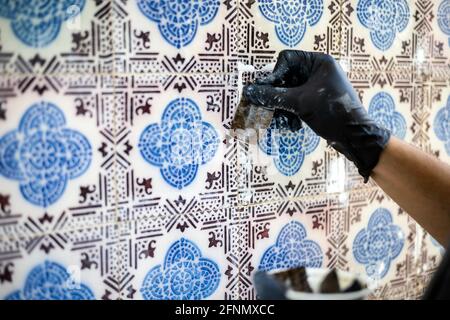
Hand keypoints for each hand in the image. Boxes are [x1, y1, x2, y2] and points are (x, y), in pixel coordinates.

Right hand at [243, 50, 390, 180]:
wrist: (354, 136)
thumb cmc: (331, 112)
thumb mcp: (299, 102)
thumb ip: (273, 96)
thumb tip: (250, 92)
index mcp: (318, 62)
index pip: (286, 59)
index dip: (275, 74)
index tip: (268, 91)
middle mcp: (317, 71)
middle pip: (285, 77)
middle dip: (277, 95)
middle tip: (268, 108)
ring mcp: (317, 86)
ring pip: (288, 92)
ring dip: (283, 108)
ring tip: (282, 122)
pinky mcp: (316, 101)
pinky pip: (296, 102)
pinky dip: (291, 113)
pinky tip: (292, 125)